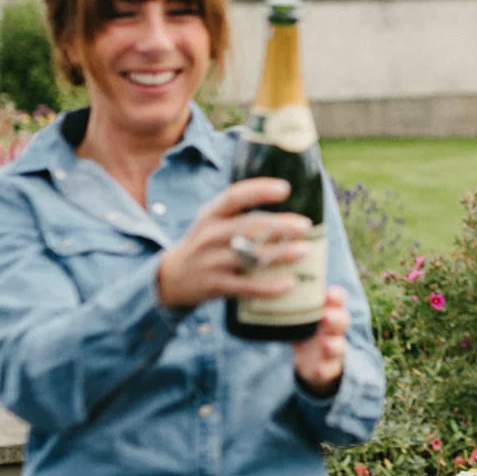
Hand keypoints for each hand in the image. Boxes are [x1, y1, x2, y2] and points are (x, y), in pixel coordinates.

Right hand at [157, 178, 313, 309]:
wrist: (170, 279)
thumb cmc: (205, 245)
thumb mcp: (213, 223)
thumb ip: (242, 215)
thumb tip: (289, 206)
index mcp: (211, 215)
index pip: (234, 197)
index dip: (259, 190)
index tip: (285, 188)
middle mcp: (209, 235)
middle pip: (247, 227)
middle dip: (278, 225)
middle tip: (306, 226)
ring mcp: (210, 261)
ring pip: (249, 256)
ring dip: (279, 254)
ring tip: (305, 251)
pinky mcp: (214, 286)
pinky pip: (245, 286)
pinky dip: (269, 287)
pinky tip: (290, 283)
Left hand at [293, 286, 350, 397]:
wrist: (309, 361)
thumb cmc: (302, 328)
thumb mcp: (296, 313)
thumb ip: (287, 300)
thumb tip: (261, 280)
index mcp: (327, 310)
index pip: (337, 299)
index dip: (336, 296)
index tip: (329, 294)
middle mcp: (332, 328)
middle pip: (342, 320)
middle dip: (336, 318)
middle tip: (325, 316)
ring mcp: (332, 348)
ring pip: (340, 346)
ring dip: (335, 345)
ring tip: (327, 344)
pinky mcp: (328, 368)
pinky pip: (330, 369)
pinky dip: (325, 370)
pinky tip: (318, 369)